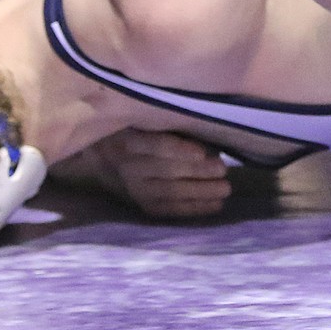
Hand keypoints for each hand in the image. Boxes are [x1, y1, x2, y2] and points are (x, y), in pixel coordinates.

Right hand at [86, 129, 231, 217]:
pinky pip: (169, 210)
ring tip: (225, 189)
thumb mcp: (147, 119)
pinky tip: (215, 205)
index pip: (154, 145)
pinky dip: (193, 208)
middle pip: (166, 170)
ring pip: (169, 193)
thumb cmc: (139, 129)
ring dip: (200, 192)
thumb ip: (172, 124)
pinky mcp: (142, 205)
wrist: (105, 154)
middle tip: (222, 169)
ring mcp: (134, 189)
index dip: (179, 149)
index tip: (203, 152)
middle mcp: (128, 166)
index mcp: (129, 138)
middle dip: (197, 172)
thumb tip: (209, 129)